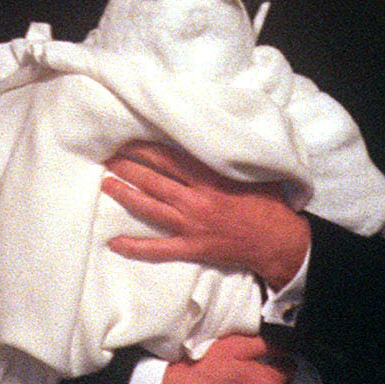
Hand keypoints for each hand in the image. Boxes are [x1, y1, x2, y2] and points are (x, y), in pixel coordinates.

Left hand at [103, 140, 308, 289]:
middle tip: (109, 158)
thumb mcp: (252, 172)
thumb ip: (230, 156)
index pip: (169, 158)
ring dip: (125, 195)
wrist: (278, 242)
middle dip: (128, 167)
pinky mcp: (192, 248)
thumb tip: (215, 134)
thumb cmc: (267, 204)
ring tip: (106, 184)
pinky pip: (158, 249)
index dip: (145, 149)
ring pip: (150, 208)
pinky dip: (135, 247)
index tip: (128, 140)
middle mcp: (196, 200)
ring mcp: (191, 226)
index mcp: (209, 179)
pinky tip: (114, 242)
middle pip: (153, 180)